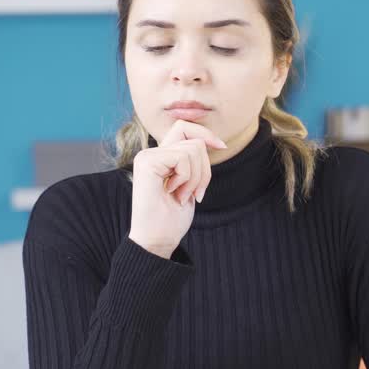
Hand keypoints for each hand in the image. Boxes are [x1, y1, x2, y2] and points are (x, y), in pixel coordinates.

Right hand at [128, 120, 226, 258]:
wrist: (156, 241)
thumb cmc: (171, 219)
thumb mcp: (188, 185)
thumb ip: (192, 162)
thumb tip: (209, 141)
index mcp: (159, 157)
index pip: (184, 128)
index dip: (205, 133)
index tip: (222, 147)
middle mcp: (150, 153)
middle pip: (194, 139)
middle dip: (205, 168)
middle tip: (196, 193)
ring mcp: (147, 156)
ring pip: (193, 149)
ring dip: (196, 178)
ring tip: (182, 197)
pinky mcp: (147, 162)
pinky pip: (183, 158)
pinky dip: (188, 179)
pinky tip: (175, 195)